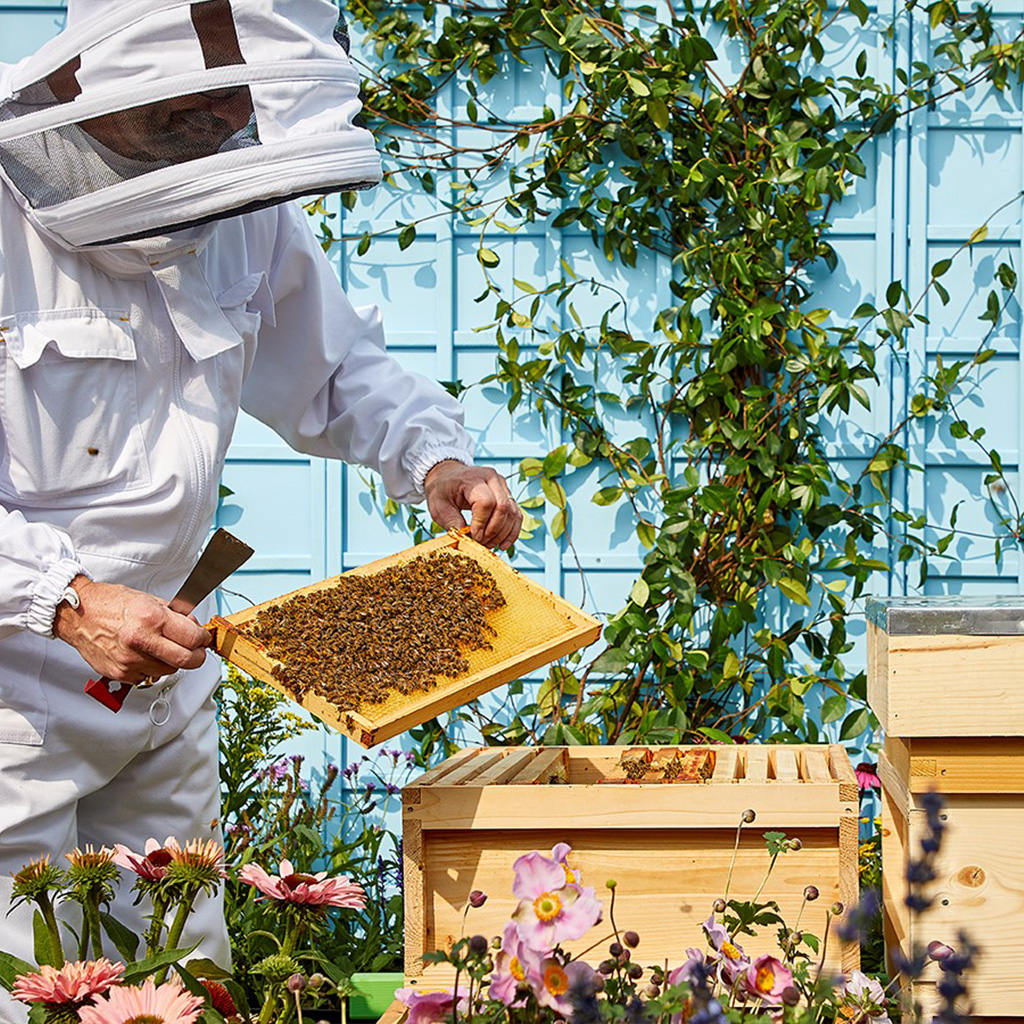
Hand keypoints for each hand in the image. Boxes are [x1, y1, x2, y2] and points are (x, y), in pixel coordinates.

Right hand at [53, 576, 210, 683]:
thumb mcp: (148, 599)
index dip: (203, 638)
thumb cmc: (109, 604)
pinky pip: (148, 676)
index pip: (192, 637)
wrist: (78, 614)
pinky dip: (151, 667)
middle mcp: (140, 640)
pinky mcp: (120, 673)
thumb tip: (194, 627)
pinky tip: (143, 654)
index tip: (203, 638)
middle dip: (196, 656)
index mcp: (150, 618)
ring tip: (162, 647)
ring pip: (168, 670)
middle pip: (185, 660)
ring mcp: (129, 660)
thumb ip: (174, 616)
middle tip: (196, 650)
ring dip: (172, 661)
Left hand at [424, 461, 522, 549]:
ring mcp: (503, 486)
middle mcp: (492, 478)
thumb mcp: (438, 506)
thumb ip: (451, 522)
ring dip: (503, 534)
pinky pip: (516, 515)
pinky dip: (512, 532)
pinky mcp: (508, 495)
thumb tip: (466, 540)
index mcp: (473, 478)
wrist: (448, 476)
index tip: (473, 537)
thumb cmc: (442, 490)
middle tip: (481, 544)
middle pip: (503, 508)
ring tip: (488, 545)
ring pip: (512, 513)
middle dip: (493, 531)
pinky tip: (502, 544)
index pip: (486, 502)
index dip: (481, 524)